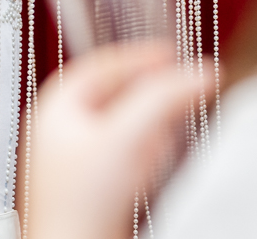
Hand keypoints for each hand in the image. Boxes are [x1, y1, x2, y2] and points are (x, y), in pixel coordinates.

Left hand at [26, 42, 212, 238]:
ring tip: (172, 124)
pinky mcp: (91, 191)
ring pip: (119, 127)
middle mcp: (61, 131)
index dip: (141, 57)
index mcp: (56, 107)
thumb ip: (163, 100)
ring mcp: (74, 162)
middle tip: (182, 86)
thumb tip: (199, 73)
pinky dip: (145, 152)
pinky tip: (158, 162)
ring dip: (150, 122)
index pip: (101, 66)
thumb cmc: (83, 204)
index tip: (174, 54)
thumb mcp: (128, 138)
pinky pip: (122, 158)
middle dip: (151, 92)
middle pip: (113, 95)